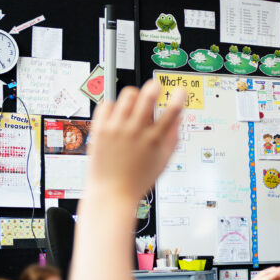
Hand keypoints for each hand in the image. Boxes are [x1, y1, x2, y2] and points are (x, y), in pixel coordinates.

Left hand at [87, 80, 184, 202]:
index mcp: (154, 140)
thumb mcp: (162, 162)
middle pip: (147, 96)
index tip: (180, 91)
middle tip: (154, 88)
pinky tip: (117, 116)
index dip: (178, 98)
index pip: (172, 112)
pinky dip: (114, 106)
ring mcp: (116, 129)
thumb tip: (178, 119)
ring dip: (134, 96)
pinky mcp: (100, 129)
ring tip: (133, 106)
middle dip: (154, 87)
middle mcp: (135, 132)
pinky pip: (107, 104)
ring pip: (127, 95)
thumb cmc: (137, 180)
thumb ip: (172, 138)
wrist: (111, 192)